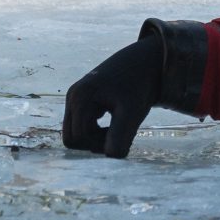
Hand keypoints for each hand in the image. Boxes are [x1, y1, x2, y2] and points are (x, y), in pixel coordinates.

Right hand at [62, 21, 206, 156]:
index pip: (78, 138)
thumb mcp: (132, 112)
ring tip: (119, 125)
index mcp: (80, 97)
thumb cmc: (140, 86)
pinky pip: (82, 124)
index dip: (99, 144)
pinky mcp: (82, 98)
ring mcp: (75, 96)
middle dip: (94, 142)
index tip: (122, 133)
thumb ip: (120, 136)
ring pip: (76, 132)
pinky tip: (116, 118)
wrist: (147, 62)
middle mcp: (73, 95)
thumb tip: (109, 157)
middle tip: (119, 132)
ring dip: (96, 136)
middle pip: (72, 138)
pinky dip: (97, 128)